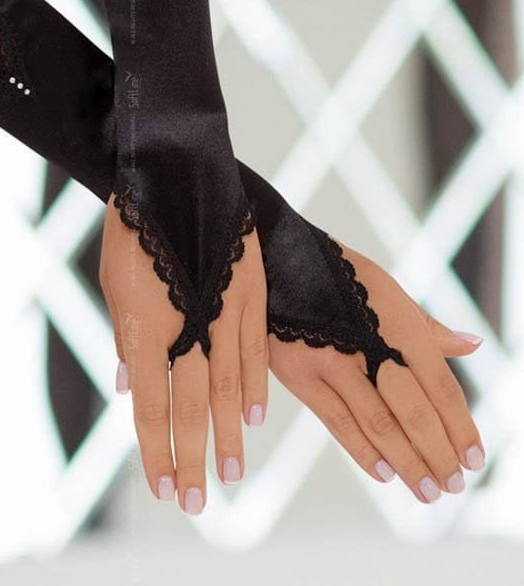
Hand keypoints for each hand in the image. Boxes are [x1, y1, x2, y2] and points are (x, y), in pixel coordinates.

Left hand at [99, 194, 267, 513]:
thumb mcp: (115, 282)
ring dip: (230, 433)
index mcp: (146, 325)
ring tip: (233, 473)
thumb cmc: (134, 226)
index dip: (156, 450)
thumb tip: (126, 384)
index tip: (164, 488)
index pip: (151, 404)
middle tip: (198, 502)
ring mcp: (223, 308)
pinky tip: (257, 415)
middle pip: (192, 405)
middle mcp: (188, 324)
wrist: (174, 170)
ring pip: (229, 384)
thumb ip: (125, 337)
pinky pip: (255, 347)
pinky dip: (255, 383)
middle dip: (193, 457)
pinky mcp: (249, 289)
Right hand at [269, 240, 484, 503]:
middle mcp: (370, 344)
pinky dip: (363, 451)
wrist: (276, 259)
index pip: (440, 386)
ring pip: (379, 424)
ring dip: (407, 464)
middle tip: (452, 485)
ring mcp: (333, 362)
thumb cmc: (340, 275)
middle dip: (437, 454)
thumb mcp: (387, 290)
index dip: (460, 426)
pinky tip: (384, 473)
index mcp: (398, 322)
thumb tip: (473, 345)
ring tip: (426, 491)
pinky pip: (338, 422)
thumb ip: (429, 327)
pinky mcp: (300, 376)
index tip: (475, 459)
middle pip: (414, 412)